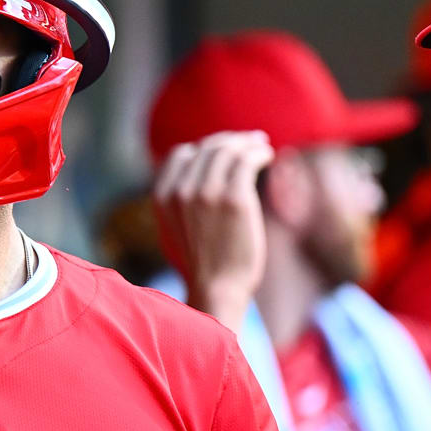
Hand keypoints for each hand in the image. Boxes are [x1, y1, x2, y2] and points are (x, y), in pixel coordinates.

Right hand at [152, 130, 273, 331]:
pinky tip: (268, 156)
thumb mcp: (174, 230)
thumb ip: (178, 202)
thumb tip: (194, 180)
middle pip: (208, 148)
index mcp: (162, 196)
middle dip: (231, 141)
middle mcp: (181, 190)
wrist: (216, 289)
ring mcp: (207, 192)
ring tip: (262, 147)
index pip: (182, 154)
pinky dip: (259, 153)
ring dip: (248, 144)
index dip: (205, 148)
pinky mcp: (235, 198)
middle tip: (252, 141)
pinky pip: (248, 161)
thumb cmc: (200, 265)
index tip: (225, 150)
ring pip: (229, 150)